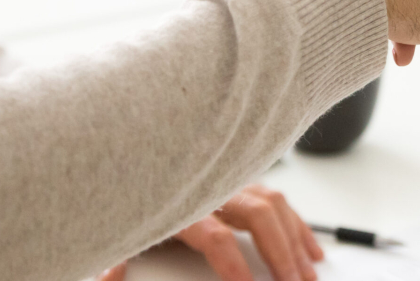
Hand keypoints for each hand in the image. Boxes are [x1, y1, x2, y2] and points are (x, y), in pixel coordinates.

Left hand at [96, 184, 322, 280]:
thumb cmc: (134, 194)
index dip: (234, 266)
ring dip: (296, 241)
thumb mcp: (123, 229)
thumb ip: (117, 255)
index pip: (216, 237)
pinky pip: (280, 200)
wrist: (135, 151)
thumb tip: (107, 278)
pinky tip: (311, 251)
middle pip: (257, 216)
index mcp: (183, 204)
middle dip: (280, 254)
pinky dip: (298, 226)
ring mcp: (232, 181)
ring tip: (308, 274)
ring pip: (275, 204)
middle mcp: (213, 188)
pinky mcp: (243, 180)